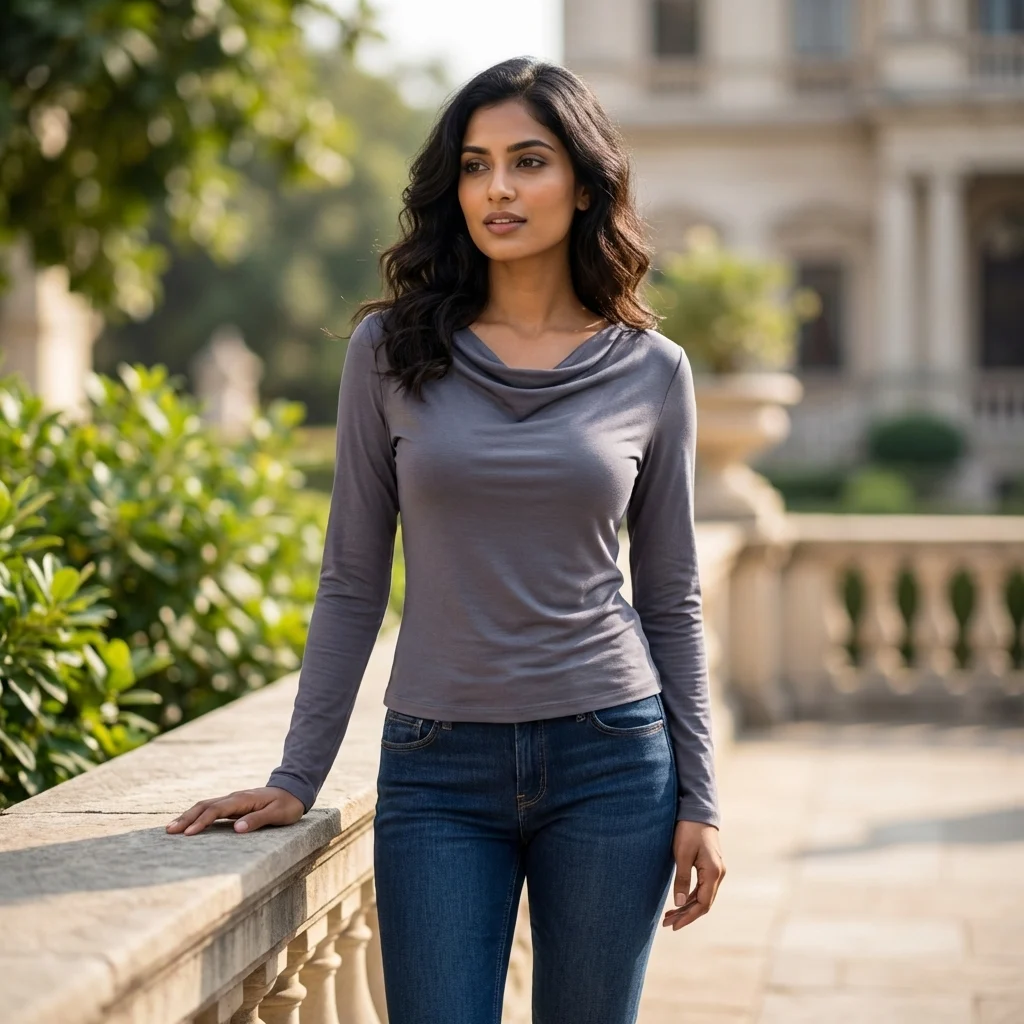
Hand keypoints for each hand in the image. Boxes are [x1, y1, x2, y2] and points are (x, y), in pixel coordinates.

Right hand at [166, 786, 304, 835]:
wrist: (293, 790)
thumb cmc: (287, 805)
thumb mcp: (278, 814)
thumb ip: (258, 819)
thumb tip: (237, 829)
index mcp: (243, 799)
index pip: (217, 810)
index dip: (202, 821)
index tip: (188, 833)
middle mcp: (234, 798)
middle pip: (205, 805)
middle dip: (187, 818)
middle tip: (169, 831)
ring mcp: (232, 800)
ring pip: (205, 806)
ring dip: (188, 816)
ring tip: (171, 828)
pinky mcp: (233, 806)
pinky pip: (211, 810)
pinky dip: (197, 816)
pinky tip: (188, 825)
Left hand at [662, 819, 724, 929]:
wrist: (698, 810)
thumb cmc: (688, 830)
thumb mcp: (682, 854)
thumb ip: (682, 879)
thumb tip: (678, 903)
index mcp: (713, 873)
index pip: (702, 904)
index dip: (688, 917)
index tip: (673, 926)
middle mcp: (718, 874)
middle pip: (703, 903)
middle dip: (686, 915)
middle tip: (667, 924)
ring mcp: (716, 870)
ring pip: (702, 896)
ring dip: (687, 906)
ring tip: (670, 916)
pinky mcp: (711, 866)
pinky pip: (702, 887)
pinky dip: (690, 896)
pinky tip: (679, 901)